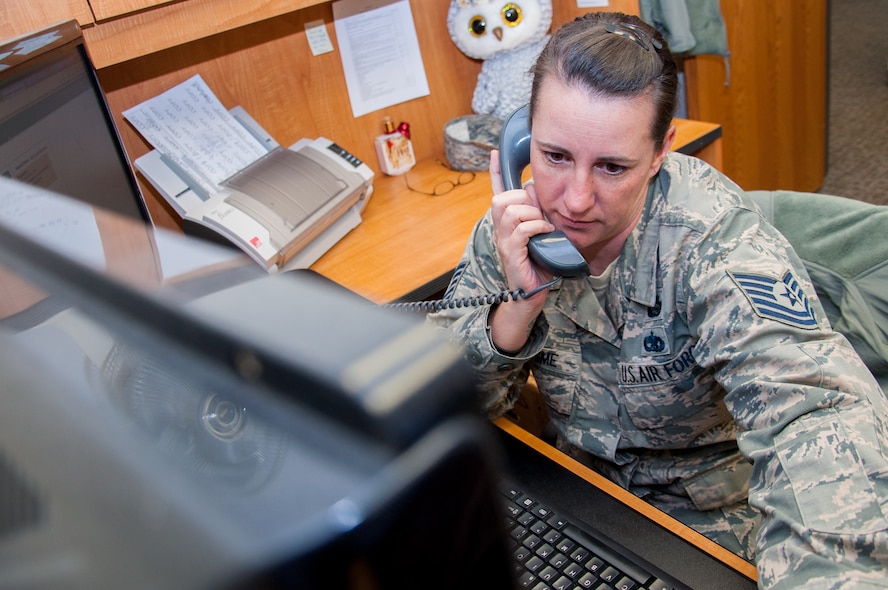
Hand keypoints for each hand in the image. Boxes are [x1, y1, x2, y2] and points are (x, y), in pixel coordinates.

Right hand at [488, 149, 553, 296]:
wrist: (533, 294)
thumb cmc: (539, 264)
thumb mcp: (540, 233)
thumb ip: (537, 212)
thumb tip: (534, 192)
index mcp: (506, 223)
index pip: (498, 192)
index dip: (496, 172)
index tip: (495, 153)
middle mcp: (500, 230)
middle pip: (501, 198)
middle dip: (523, 200)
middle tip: (539, 215)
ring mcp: (503, 242)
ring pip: (510, 211)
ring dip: (532, 215)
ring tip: (543, 227)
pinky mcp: (511, 254)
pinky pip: (521, 230)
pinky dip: (536, 227)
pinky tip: (546, 234)